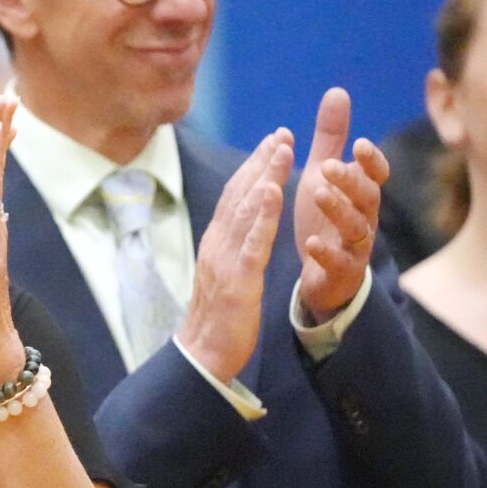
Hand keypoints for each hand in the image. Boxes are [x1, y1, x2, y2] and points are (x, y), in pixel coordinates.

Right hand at [176, 130, 291, 382]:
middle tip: (283, 133)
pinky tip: (275, 192)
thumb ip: (233, 248)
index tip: (274, 141)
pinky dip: (264, 214)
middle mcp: (217, 244)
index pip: (235, 196)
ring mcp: (225, 260)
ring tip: (283, 149)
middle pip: (240, 194)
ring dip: (265, 175)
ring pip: (247, 210)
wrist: (203, 355)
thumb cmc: (219, 319)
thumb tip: (243, 226)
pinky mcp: (238, 279)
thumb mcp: (225, 275)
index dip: (254, 166)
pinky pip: (253, 241)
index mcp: (217, 242)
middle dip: (262, 160)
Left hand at [292, 88, 387, 322]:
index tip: (359, 144)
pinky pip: (339, 262)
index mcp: (360, 192)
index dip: (371, 161)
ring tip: (317, 194)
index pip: (376, 174)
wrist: (322, 273)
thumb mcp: (323, 173)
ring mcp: (356, 246)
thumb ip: (331, 137)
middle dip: (350, 180)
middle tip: (328, 166)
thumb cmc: (325, 216)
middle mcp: (364, 217)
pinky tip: (310, 243)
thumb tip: (337, 91)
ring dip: (338, 210)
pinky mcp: (341, 272)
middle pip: (367, 197)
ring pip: (356, 227)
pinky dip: (325, 252)